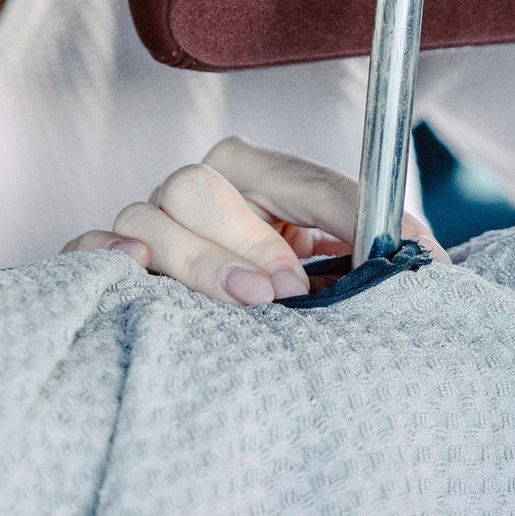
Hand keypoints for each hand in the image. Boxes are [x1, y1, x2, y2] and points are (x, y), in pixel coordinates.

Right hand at [63, 135, 448, 305]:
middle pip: (202, 186)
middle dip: (251, 238)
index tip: (379, 247)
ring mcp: (145, 229)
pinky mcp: (103, 268)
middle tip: (291, 291)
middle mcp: (194, 194)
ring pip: (149, 220)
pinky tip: (135, 272)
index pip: (293, 176)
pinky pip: (86, 249)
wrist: (234, 339)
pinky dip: (104, 255)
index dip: (337, 208)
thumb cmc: (285, 299)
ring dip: (200, 260)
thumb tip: (427, 263)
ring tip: (248, 304)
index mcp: (254, 178)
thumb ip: (369, 259)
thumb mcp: (331, 271)